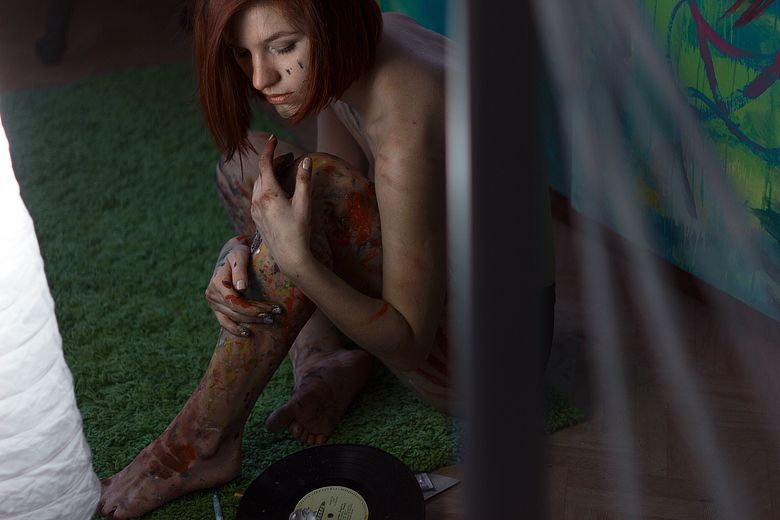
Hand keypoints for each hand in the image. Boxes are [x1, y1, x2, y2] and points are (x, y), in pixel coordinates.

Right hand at [205, 235, 281, 335]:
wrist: (231, 255)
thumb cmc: (239, 253)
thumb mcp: (240, 256)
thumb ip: (240, 270)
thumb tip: (241, 288)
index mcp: (217, 282)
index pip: (234, 301)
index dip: (251, 309)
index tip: (269, 310)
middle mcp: (212, 294)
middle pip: (235, 311)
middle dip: (255, 315)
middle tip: (274, 316)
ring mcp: (213, 302)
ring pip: (232, 317)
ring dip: (250, 322)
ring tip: (268, 321)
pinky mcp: (216, 308)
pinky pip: (224, 322)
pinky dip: (234, 329)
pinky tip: (248, 333)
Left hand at [251, 134, 313, 275]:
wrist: (288, 256)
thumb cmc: (298, 230)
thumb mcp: (304, 203)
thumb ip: (304, 180)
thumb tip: (306, 160)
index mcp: (269, 194)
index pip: (265, 164)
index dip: (269, 149)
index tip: (273, 138)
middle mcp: (257, 200)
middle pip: (263, 173)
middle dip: (274, 162)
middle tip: (290, 158)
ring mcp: (255, 209)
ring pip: (259, 183)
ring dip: (270, 174)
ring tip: (284, 171)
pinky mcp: (256, 217)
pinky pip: (258, 194)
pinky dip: (266, 185)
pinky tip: (277, 189)